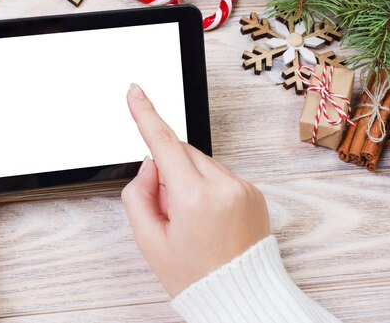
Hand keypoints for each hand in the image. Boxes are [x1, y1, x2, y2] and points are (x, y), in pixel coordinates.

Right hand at [121, 83, 269, 296]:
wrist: (240, 296)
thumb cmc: (195, 276)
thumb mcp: (149, 241)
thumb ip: (137, 195)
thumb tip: (149, 166)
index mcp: (194, 198)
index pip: (163, 144)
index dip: (145, 114)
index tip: (136, 92)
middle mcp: (223, 186)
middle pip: (181, 153)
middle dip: (168, 170)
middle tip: (168, 208)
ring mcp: (242, 187)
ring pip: (200, 163)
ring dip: (188, 180)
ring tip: (192, 220)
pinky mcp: (253, 192)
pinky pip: (219, 175)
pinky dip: (206, 187)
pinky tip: (208, 218)